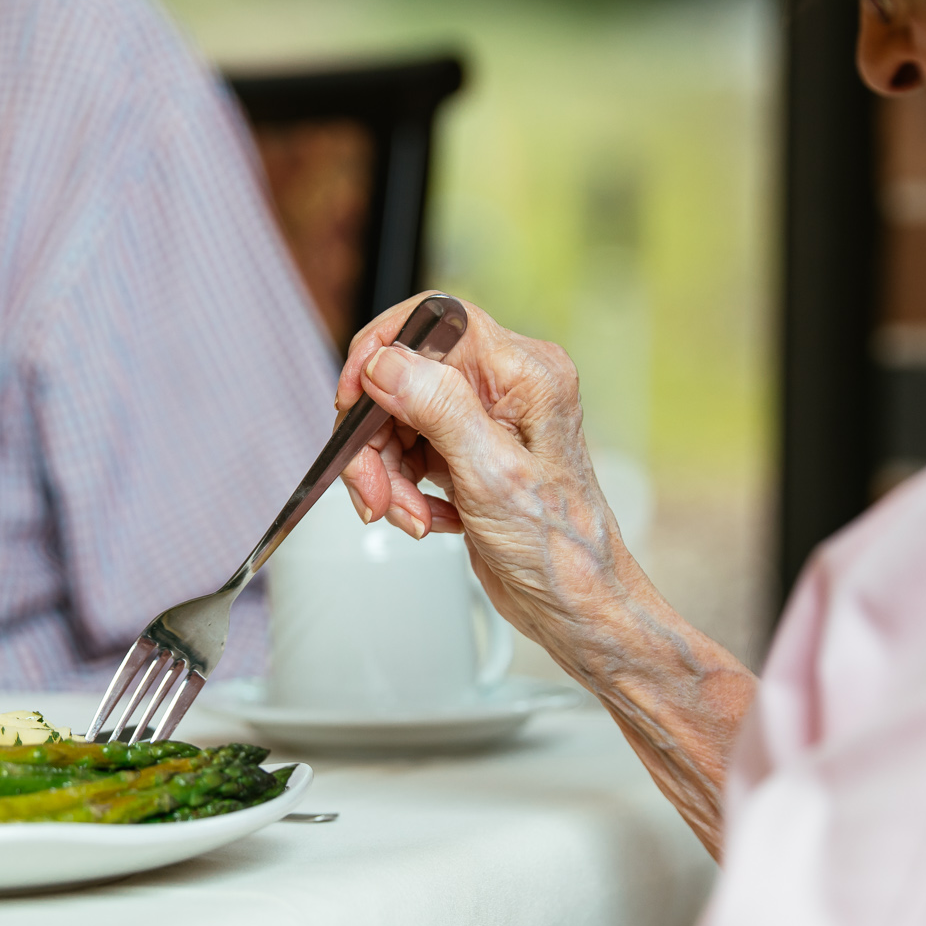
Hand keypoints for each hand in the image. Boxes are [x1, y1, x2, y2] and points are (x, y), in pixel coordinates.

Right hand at [336, 296, 626, 658]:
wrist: (573, 604)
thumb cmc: (557, 548)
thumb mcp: (491, 476)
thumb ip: (439, 409)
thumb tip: (387, 362)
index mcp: (525, 373)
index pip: (435, 320)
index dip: (381, 351)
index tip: (353, 398)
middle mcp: (507, 386)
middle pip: (405, 377)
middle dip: (377, 439)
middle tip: (374, 490)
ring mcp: (487, 419)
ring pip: (399, 419)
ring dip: (388, 473)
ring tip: (407, 516)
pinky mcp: (469, 450)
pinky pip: (411, 451)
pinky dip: (405, 488)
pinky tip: (428, 518)